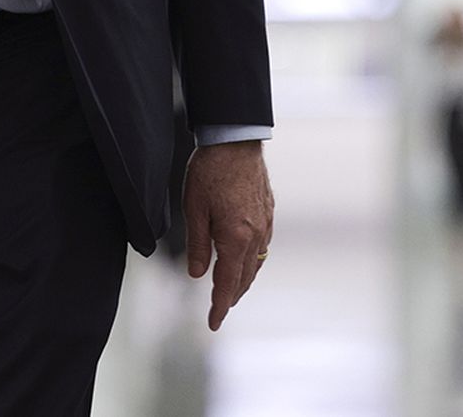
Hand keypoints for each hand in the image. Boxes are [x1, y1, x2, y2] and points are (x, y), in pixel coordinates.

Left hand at [182, 139, 274, 330]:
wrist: (236, 139)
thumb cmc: (210, 170)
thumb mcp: (193, 209)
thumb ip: (197, 245)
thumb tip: (197, 274)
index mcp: (235, 237)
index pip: (227, 283)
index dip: (219, 305)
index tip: (213, 322)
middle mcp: (255, 235)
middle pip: (244, 277)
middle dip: (231, 297)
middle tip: (219, 311)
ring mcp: (265, 223)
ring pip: (256, 264)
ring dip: (244, 281)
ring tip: (231, 291)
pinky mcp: (269, 212)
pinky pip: (263, 246)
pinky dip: (253, 261)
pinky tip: (246, 260)